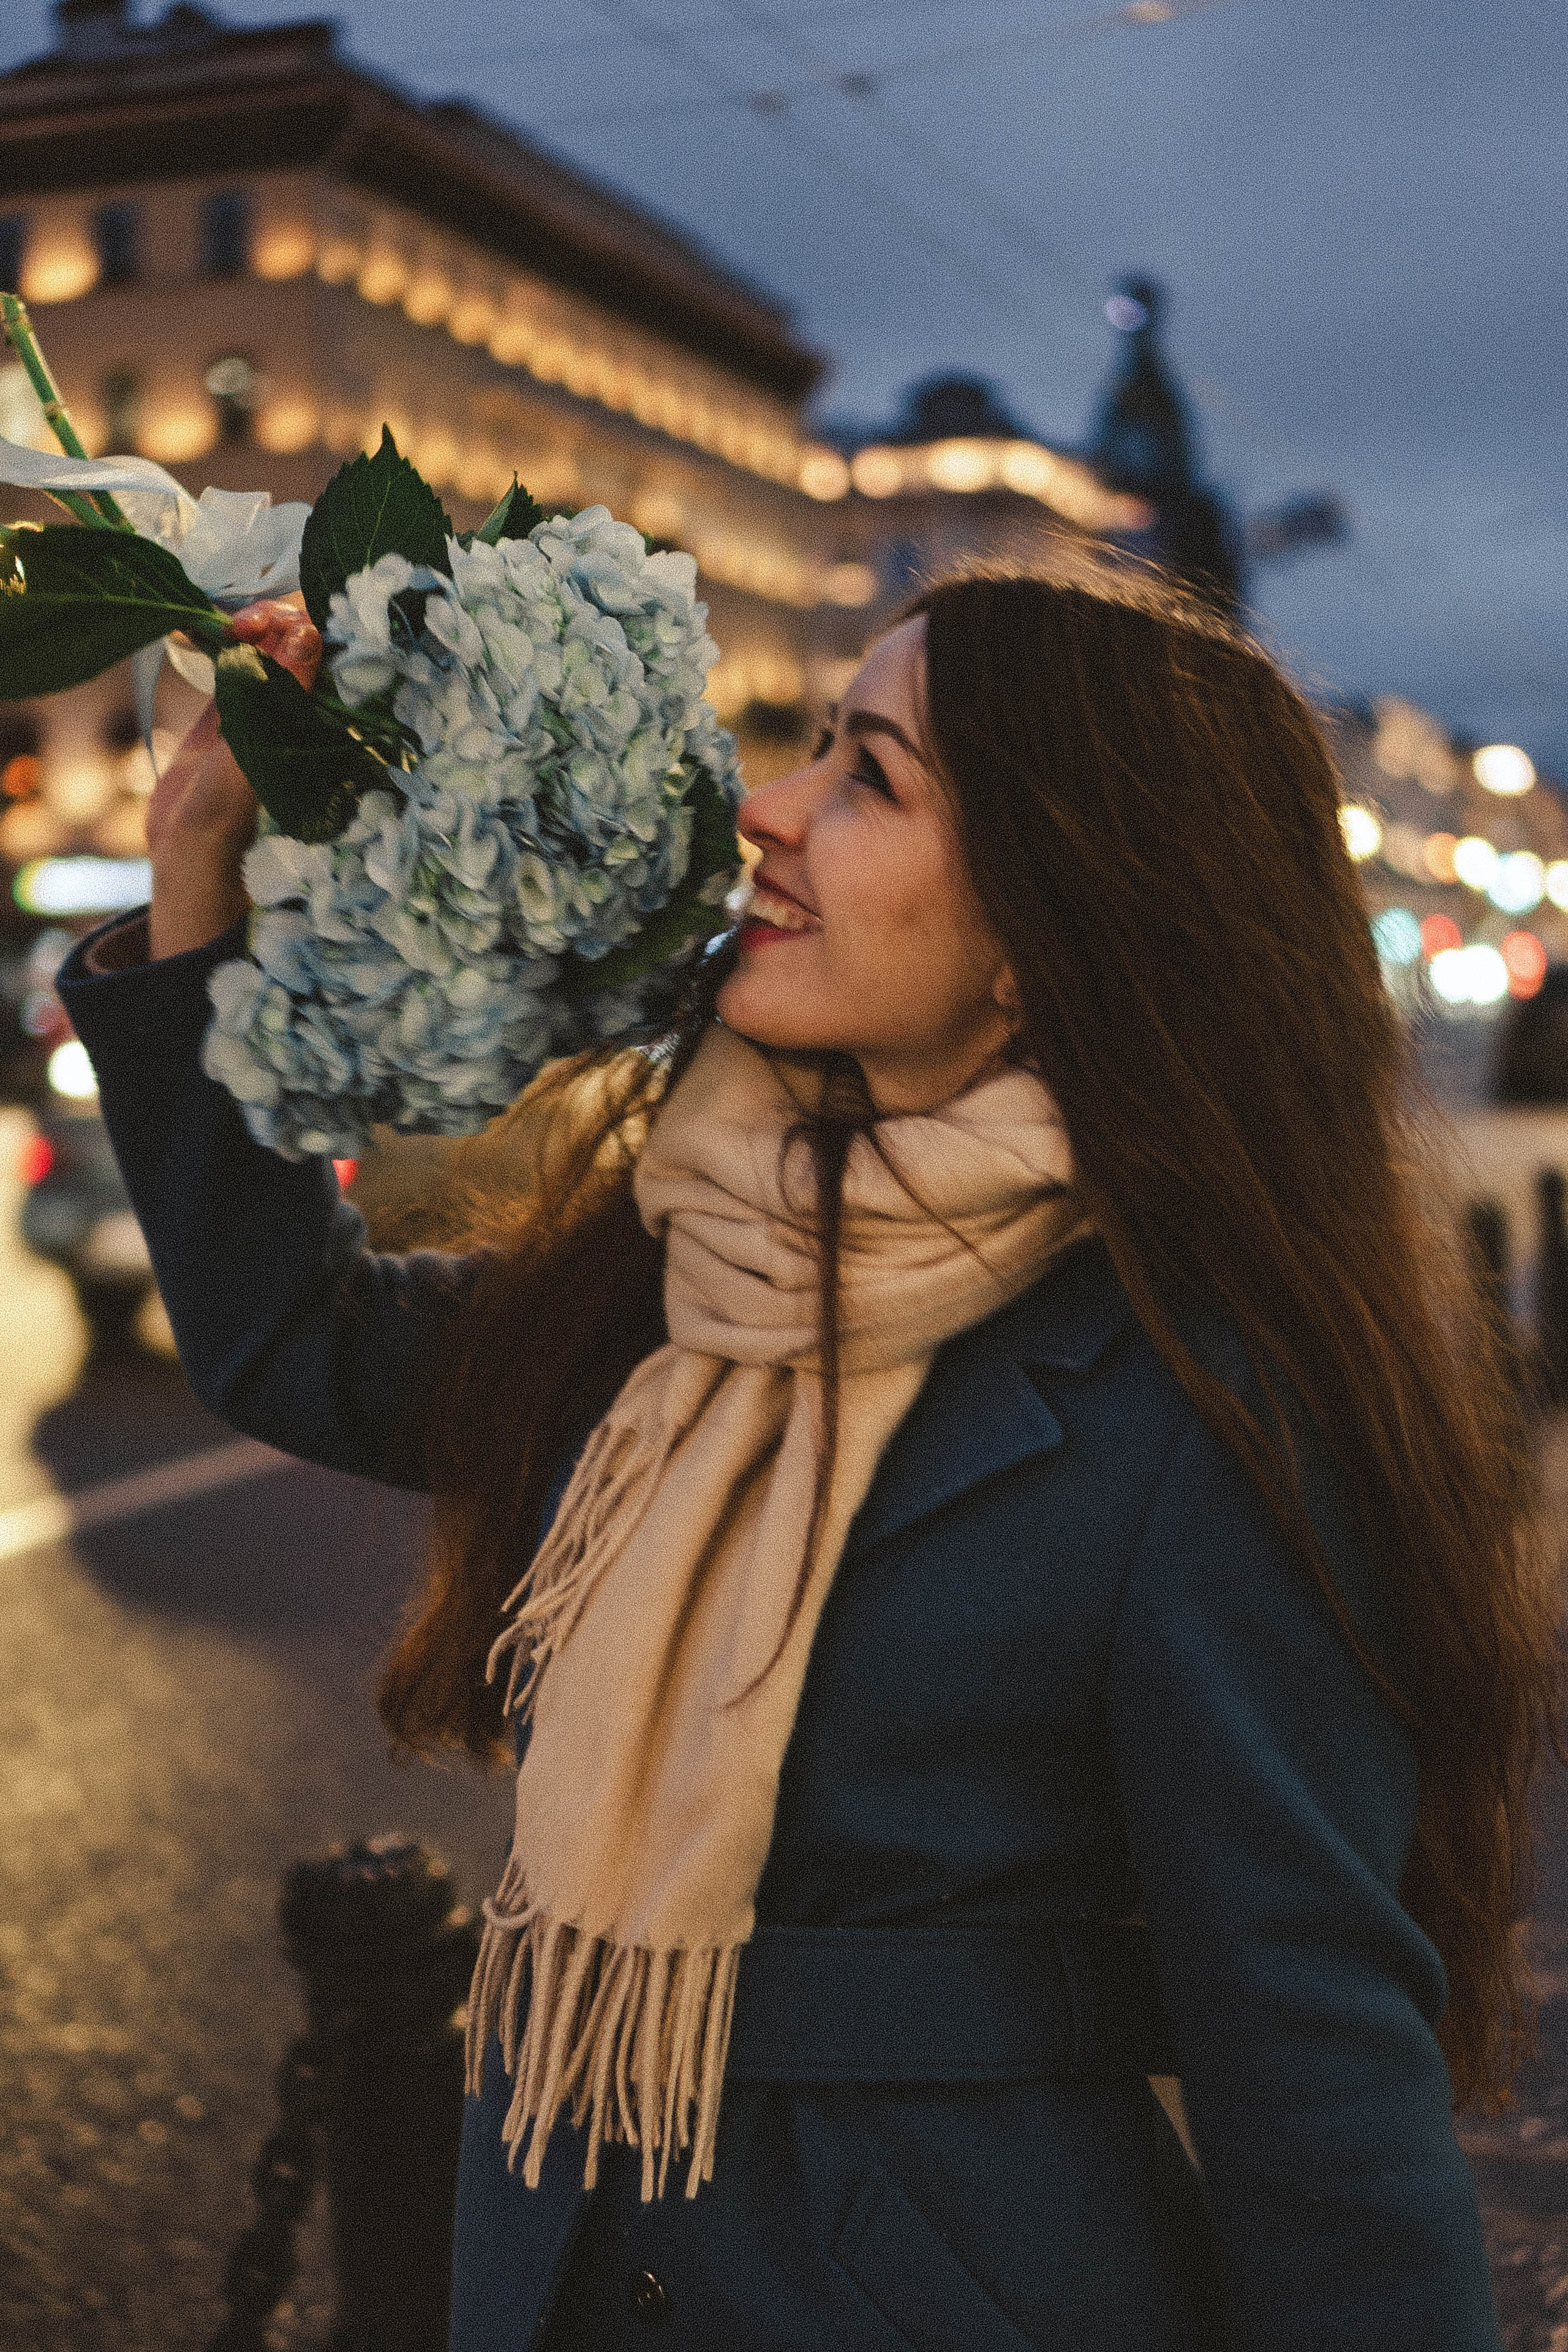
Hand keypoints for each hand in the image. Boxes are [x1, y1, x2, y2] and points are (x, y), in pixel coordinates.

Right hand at [146, 598, 321, 960]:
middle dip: (271, 618)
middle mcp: (296, 708)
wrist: (189, 846)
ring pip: (263, 644)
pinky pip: (229, 658)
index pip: (327, 652)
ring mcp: (261, 703)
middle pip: (296, 639)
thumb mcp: (256, 744)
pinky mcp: (228, 706)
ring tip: (215, 626)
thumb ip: (281, 690)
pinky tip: (190, 628)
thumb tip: (308, 632)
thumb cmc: (228, 809)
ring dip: (244, 624)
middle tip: (239, 626)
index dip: (304, 623)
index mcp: (319, 718)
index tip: (272, 624)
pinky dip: (213, 637)